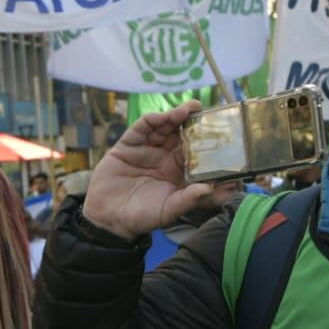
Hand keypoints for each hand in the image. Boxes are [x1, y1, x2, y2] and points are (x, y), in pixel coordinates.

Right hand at [82, 100, 214, 240]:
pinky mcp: (128, 145)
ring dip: (175, 116)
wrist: (109, 219)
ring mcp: (146, 149)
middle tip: (206, 111)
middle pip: (181, 134)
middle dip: (193, 121)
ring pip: (163, 127)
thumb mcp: (169, 210)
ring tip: (188, 109)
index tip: (220, 133)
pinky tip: (162, 116)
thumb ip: (189, 200)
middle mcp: (164, 157)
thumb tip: (209, 189)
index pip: (195, 152)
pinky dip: (152, 120)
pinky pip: (141, 128)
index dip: (206, 142)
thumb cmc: (142, 217)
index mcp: (178, 171)